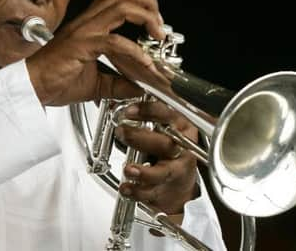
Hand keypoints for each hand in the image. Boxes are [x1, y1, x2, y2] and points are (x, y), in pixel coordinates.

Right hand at [26, 0, 165, 105]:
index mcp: (88, 25)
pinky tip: (144, 64)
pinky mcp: (81, 46)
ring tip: (157, 35)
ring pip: (121, 6)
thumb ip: (119, 83)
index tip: (155, 27)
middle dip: (148, 5)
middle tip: (160, 27)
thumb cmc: (54, 81)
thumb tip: (141, 87)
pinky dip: (135, 52)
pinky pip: (115, 42)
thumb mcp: (95, 83)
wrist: (31, 88)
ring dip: (146, 17)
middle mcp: (87, 22)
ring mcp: (84, 31)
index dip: (141, 6)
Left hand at [116, 99, 198, 216]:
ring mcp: (177, 170)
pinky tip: (126, 188)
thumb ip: (138, 116)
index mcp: (179, 126)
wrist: (178, 181)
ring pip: (164, 172)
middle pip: (166, 143)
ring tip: (128, 169)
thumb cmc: (165, 149)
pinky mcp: (168, 189)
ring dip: (144, 172)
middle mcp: (182, 148)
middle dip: (140, 138)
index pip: (168, 114)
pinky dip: (138, 191)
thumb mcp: (157, 126)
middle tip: (121, 133)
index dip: (149, 111)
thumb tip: (113, 103)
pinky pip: (153, 192)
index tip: (129, 111)